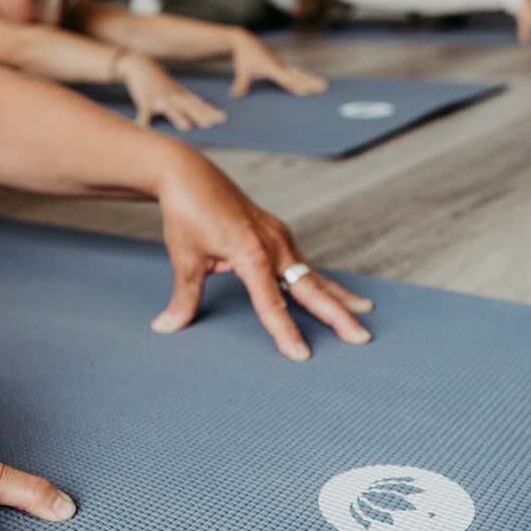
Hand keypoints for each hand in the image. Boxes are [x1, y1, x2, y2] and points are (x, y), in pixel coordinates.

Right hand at [120, 53, 226, 130]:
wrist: (141, 65)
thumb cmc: (161, 83)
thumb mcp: (177, 90)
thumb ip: (190, 103)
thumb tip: (206, 118)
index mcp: (183, 96)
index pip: (200, 105)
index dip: (211, 112)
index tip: (224, 119)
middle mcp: (174, 97)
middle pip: (189, 108)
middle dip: (200, 116)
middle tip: (211, 125)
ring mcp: (160, 99)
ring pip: (170, 110)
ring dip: (178, 118)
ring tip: (187, 127)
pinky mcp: (145, 101)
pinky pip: (145, 113)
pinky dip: (144, 121)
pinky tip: (144, 129)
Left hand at [148, 151, 372, 359]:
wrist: (190, 174)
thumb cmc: (187, 214)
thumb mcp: (184, 259)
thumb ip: (184, 298)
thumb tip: (166, 328)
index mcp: (251, 253)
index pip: (271, 304)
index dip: (285, 332)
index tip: (302, 356)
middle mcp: (273, 245)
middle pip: (311, 288)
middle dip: (337, 315)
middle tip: (362, 337)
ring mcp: (280, 238)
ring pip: (314, 275)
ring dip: (338, 296)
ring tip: (365, 313)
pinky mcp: (278, 234)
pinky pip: (304, 264)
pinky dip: (322, 281)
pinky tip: (335, 293)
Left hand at [228, 30, 327, 97]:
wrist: (245, 41)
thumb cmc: (244, 57)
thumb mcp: (242, 71)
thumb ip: (241, 84)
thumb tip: (235, 96)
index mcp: (272, 67)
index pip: (286, 79)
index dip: (296, 85)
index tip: (306, 92)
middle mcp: (279, 66)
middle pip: (298, 75)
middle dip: (311, 82)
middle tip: (324, 87)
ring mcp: (281, 65)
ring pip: (298, 73)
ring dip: (310, 80)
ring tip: (323, 86)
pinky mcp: (280, 65)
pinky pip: (294, 72)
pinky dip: (302, 78)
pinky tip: (307, 86)